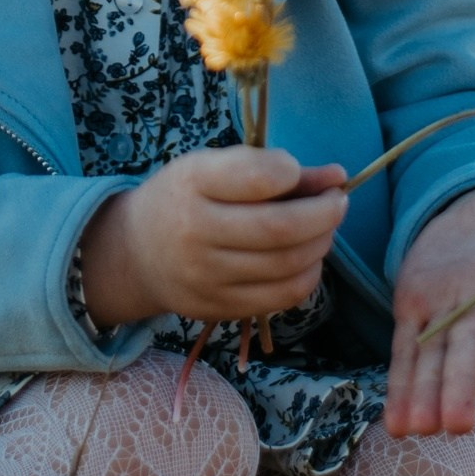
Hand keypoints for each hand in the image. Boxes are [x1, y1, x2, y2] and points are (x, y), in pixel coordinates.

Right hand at [77, 147, 346, 330]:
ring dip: (321, 244)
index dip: (292, 172)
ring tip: (324, 228)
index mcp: (192, 183)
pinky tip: (305, 258)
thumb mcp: (214, 167)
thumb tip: (337, 176)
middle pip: (280, 228)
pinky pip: (281, 297)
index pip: (255, 177)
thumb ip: (271, 168)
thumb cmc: (184, 198)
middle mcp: (196, 232)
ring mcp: (207, 277)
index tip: (298, 170)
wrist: (137, 253)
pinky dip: (306, 276)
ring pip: (287, 266)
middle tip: (337, 202)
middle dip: (325, 213)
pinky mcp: (220, 309)